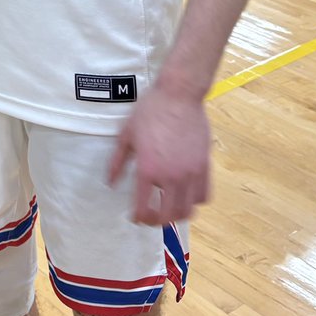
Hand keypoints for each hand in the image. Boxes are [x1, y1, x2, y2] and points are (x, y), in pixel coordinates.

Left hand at [107, 83, 210, 225]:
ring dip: (176, 214)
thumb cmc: (150, 111)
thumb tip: (111, 182)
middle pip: (167, 216)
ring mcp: (190, 173)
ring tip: (168, 208)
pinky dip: (194, 201)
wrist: (179, 94)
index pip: (143, 208)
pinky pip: (204, 195)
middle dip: (156, 221)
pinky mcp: (205, 166)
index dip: (137, 217)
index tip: (134, 216)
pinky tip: (186, 194)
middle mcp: (171, 176)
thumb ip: (117, 162)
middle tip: (150, 216)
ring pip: (188, 210)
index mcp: (148, 170)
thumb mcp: (126, 134)